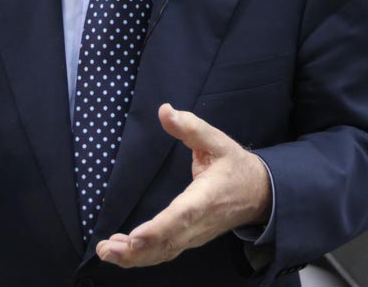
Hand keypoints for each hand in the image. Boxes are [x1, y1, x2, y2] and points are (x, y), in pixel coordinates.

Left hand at [96, 103, 269, 266]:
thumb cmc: (236, 166)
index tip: (135, 237)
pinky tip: (122, 251)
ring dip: (135, 257)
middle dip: (137, 250)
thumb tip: (165, 110)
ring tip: (107, 252)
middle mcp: (199, 222)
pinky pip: (166, 252)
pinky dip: (143, 256)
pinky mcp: (190, 239)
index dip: (159, 229)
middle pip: (168, 243)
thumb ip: (191, 127)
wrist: (260, 193)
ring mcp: (195, 235)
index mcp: (206, 197)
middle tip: (107, 249)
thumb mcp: (218, 141)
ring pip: (164, 252)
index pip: (181, 216)